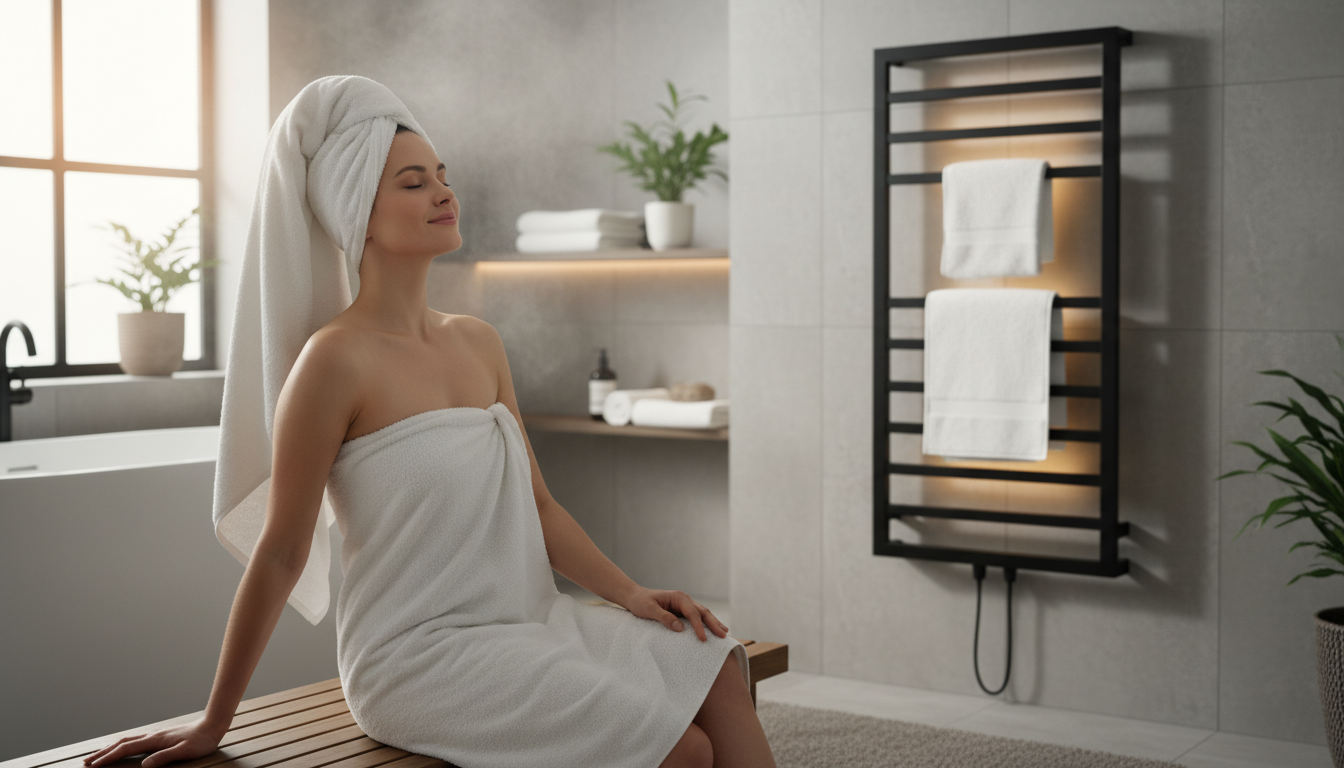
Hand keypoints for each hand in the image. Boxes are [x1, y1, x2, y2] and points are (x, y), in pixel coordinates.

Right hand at [82, 718, 223, 767]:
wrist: (211, 726)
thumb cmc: (200, 741)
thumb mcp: (184, 752)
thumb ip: (164, 758)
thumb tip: (144, 766)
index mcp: (154, 740)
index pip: (125, 749)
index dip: (108, 758)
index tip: (92, 765)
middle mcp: (151, 736)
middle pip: (120, 743)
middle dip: (102, 753)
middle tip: (85, 762)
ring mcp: (154, 735)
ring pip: (126, 740)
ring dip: (110, 748)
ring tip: (97, 755)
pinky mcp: (159, 736)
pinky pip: (134, 740)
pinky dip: (121, 745)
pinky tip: (121, 747)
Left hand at [621, 586, 729, 641]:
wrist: (634, 597)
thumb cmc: (640, 602)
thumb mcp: (649, 610)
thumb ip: (664, 618)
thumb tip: (680, 628)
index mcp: (678, 597)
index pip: (693, 613)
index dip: (699, 627)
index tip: (703, 640)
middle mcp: (684, 599)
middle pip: (703, 612)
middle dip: (714, 624)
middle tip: (724, 636)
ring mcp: (684, 604)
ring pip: (703, 613)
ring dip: (714, 623)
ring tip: (725, 633)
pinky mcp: (682, 610)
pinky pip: (697, 617)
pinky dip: (706, 623)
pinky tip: (713, 628)